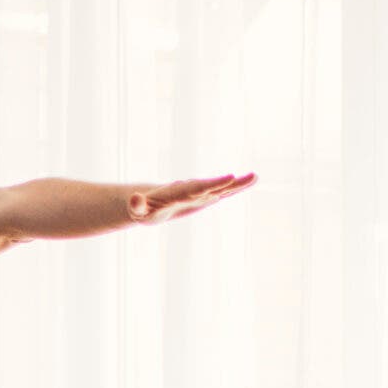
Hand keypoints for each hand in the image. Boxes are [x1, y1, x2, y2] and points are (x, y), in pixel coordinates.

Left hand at [126, 173, 254, 223]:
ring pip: (220, 187)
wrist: (151, 200)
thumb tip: (133, 198)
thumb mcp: (137, 210)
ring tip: (254, 177)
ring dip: (235, 184)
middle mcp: (190, 189)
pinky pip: (223, 192)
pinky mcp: (205, 197)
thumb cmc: (143, 208)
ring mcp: (199, 192)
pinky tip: (251, 180)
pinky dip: (236, 187)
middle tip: (237, 177)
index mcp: (177, 193)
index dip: (206, 186)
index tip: (221, 180)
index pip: (193, 189)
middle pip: (209, 186)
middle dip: (221, 183)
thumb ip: (137, 205)